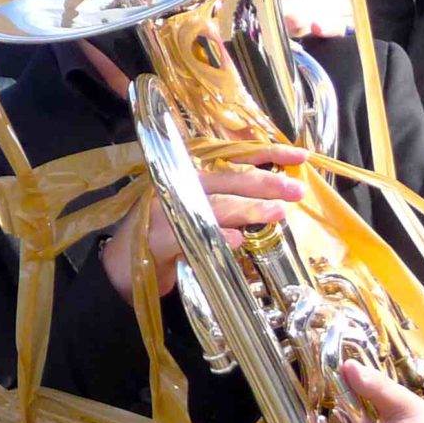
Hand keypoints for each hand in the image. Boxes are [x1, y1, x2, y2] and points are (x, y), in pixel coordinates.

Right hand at [101, 145, 307, 298]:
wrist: (122, 268)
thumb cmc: (165, 238)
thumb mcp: (196, 213)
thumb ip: (227, 203)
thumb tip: (275, 197)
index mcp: (190, 176)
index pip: (232, 158)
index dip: (267, 154)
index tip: (301, 154)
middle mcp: (177, 186)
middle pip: (226, 179)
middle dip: (264, 183)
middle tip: (295, 190)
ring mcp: (164, 212)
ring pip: (212, 205)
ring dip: (246, 208)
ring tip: (276, 213)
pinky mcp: (156, 240)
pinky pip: (189, 236)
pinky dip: (213, 236)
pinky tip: (235, 240)